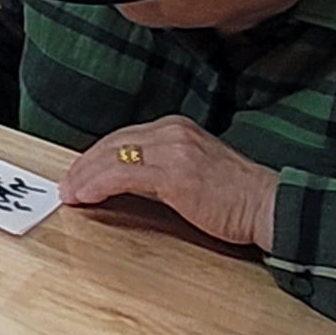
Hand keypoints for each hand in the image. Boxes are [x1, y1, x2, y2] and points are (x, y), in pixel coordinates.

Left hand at [61, 116, 277, 248]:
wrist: (269, 206)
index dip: (95, 157)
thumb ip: (162, 168)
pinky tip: (85, 196)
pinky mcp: (174, 173)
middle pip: (112, 143)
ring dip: (84, 177)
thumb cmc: (237, 197)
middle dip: (83, 165)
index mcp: (176, 128)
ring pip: (112, 157)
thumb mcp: (194, 170)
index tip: (78, 173)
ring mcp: (173, 149)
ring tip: (70, 194)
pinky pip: (122, 174)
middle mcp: (172, 131)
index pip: (123, 138)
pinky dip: (97, 184)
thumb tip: (125, 181)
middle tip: (66, 185)